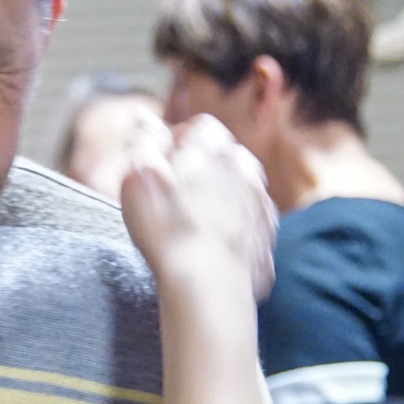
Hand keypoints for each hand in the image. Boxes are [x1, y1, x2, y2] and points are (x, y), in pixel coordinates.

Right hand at [120, 113, 275, 299]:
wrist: (207, 284)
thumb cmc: (168, 228)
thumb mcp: (137, 174)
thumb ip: (143, 139)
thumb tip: (145, 120)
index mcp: (214, 146)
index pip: (197, 127)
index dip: (174, 144)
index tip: (156, 165)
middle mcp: (245, 168)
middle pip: (220, 158)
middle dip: (198, 171)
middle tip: (170, 197)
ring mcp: (260, 204)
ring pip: (236, 191)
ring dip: (217, 200)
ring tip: (190, 225)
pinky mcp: (265, 238)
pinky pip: (245, 225)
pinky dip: (230, 231)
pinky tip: (208, 248)